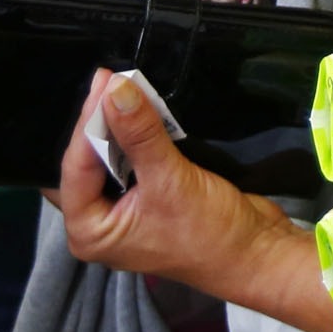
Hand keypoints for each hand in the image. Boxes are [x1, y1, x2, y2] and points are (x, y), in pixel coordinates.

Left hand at [56, 69, 287, 289]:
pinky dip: (137, 136)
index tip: (105, 80)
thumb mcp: (171, 181)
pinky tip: (142, 109)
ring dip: (117, 127)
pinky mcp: (150, 196)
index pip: (75, 168)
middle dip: (95, 124)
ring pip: (108, 160)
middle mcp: (100, 221)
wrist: (257, 252)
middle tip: (109, 80)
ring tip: (122, 86)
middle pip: (84, 163)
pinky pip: (133, 160)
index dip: (88, 123)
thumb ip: (141, 134)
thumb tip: (116, 88)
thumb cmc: (208, 231)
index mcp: (90, 231)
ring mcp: (125, 210)